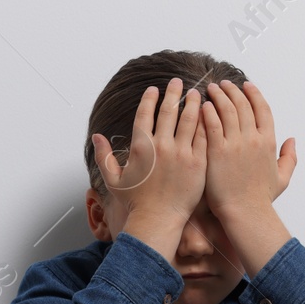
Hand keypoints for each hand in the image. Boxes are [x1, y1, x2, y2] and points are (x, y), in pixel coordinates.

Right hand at [91, 77, 207, 229]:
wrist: (158, 221)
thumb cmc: (135, 203)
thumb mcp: (113, 179)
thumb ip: (103, 156)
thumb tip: (96, 137)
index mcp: (141, 147)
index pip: (145, 114)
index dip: (150, 99)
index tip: (154, 89)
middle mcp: (161, 146)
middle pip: (168, 111)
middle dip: (173, 93)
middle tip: (176, 82)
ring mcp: (181, 154)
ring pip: (189, 119)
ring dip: (192, 103)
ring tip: (196, 93)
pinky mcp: (198, 163)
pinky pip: (203, 137)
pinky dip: (205, 123)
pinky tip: (208, 115)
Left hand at [200, 80, 295, 212]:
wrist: (245, 213)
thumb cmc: (261, 199)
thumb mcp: (282, 177)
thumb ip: (290, 157)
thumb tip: (292, 140)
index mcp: (269, 142)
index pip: (263, 109)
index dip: (254, 94)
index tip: (246, 85)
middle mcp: (253, 139)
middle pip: (243, 105)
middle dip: (233, 90)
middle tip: (223, 84)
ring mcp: (235, 144)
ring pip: (227, 110)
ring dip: (219, 96)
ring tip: (211, 89)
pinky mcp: (217, 151)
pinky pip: (212, 124)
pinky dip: (207, 111)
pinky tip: (202, 105)